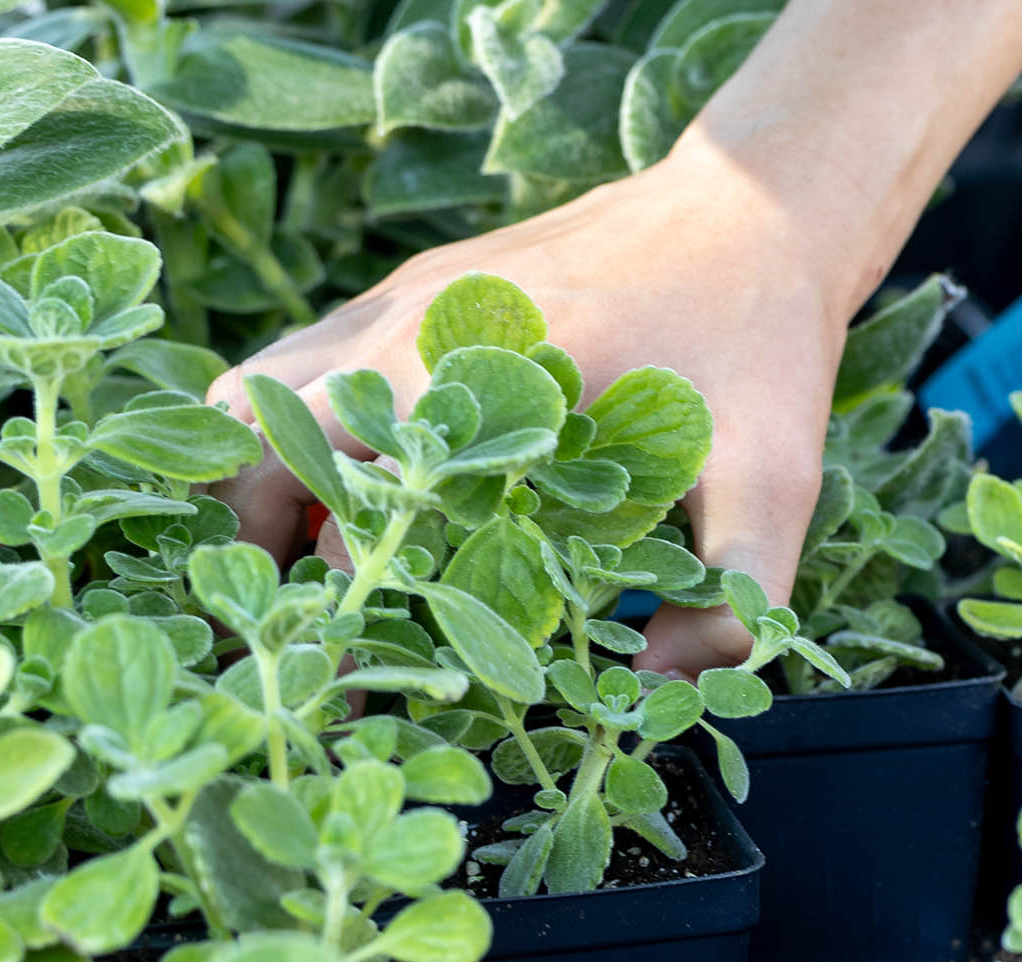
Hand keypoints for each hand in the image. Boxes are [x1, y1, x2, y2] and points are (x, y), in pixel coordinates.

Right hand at [207, 142, 882, 678]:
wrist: (754, 204)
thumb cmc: (760, 346)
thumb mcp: (772, 483)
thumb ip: (728, 600)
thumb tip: (659, 698)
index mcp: (487, 380)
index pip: (346, 501)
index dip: (336, 605)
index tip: (346, 681)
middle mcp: (414, 328)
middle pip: (252, 440)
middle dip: (249, 547)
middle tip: (291, 633)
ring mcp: (400, 298)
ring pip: (255, 392)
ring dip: (255, 482)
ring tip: (297, 570)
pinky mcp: (411, 288)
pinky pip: (300, 360)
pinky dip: (286, 431)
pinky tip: (345, 497)